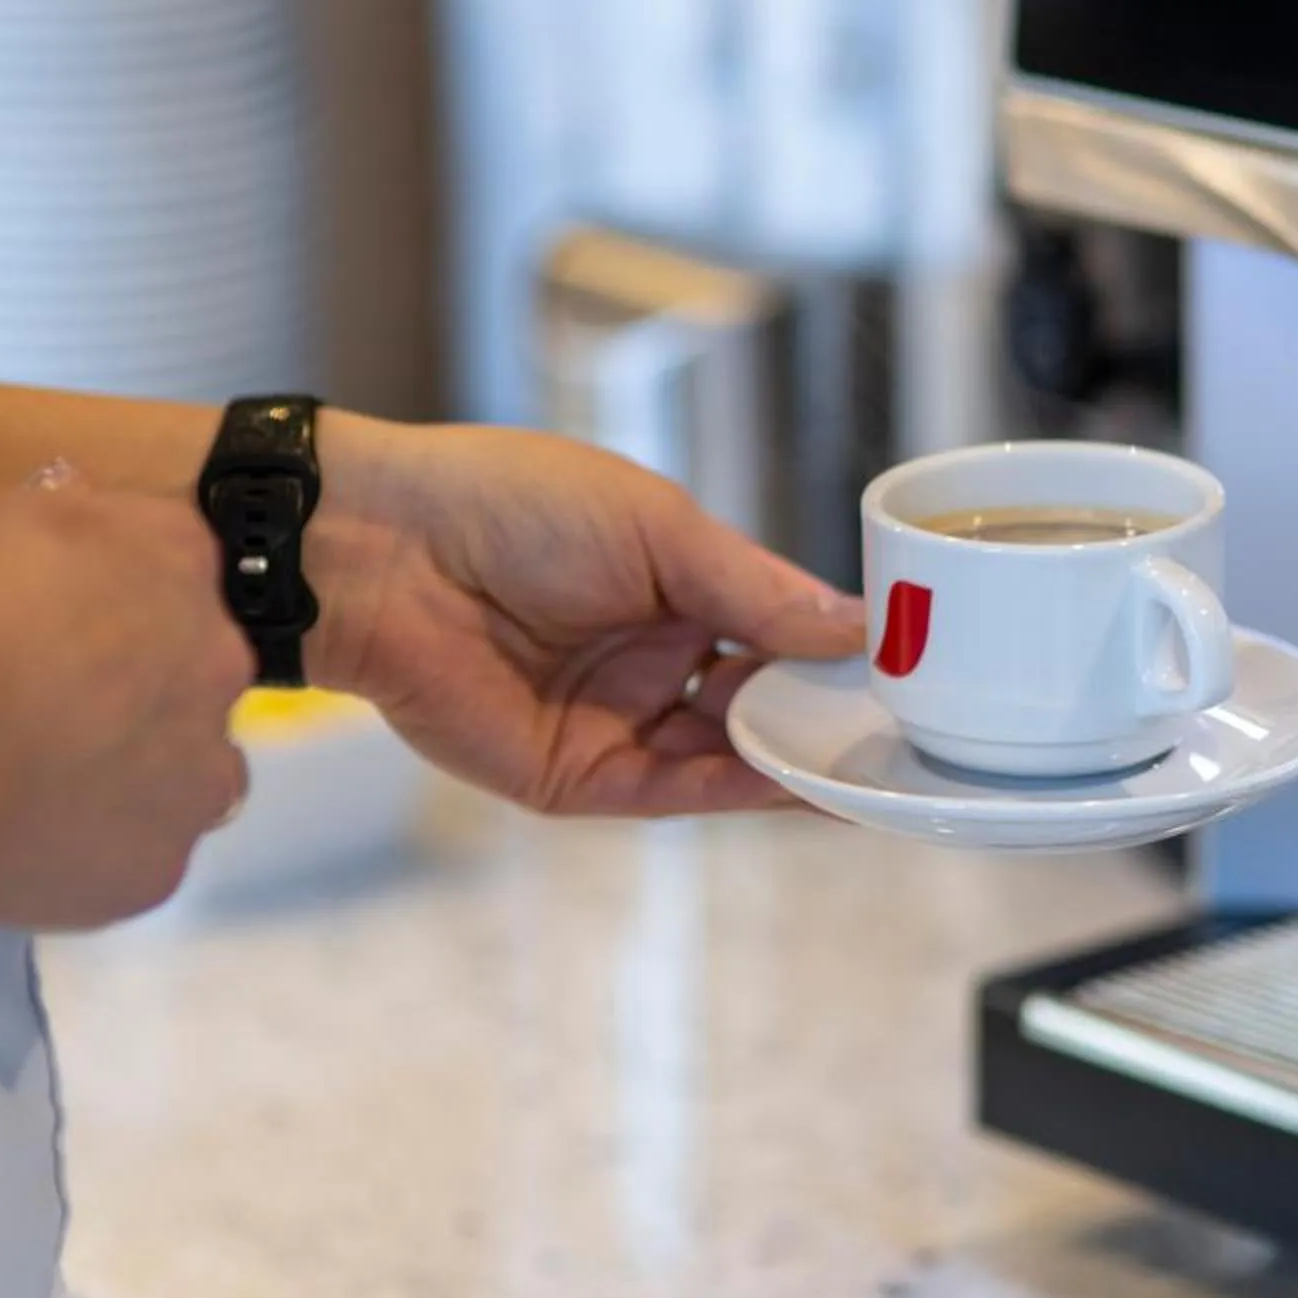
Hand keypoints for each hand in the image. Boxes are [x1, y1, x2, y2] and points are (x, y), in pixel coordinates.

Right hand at [0, 471, 252, 928]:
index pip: (176, 569)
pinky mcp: (158, 870)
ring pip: (189, 778)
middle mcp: (220, 667)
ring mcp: (199, 778)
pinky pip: (135, 861)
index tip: (62, 623)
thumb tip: (83, 509)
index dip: (118, 599)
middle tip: (52, 713)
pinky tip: (24, 848)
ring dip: (138, 780)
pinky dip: (92, 856)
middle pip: (197, 679)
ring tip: (45, 789)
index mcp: (180, 561)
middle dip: (142, 693)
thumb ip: (64, 519)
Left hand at [305, 420, 865, 815]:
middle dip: (828, 720)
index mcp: (672, 586)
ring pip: (729, 755)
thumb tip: (855, 629)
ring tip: (877, 767)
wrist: (384, 551)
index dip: (835, 655)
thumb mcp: (658, 528)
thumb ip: (756, 589)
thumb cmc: (508, 505)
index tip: (911, 670)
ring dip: (797, 763)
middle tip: (913, 735)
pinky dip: (740, 792)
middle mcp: (650, 658)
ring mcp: (615, 720)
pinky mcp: (574, 776)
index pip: (777, 633)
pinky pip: (675, 790)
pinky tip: (801, 787)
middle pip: (762, 704)